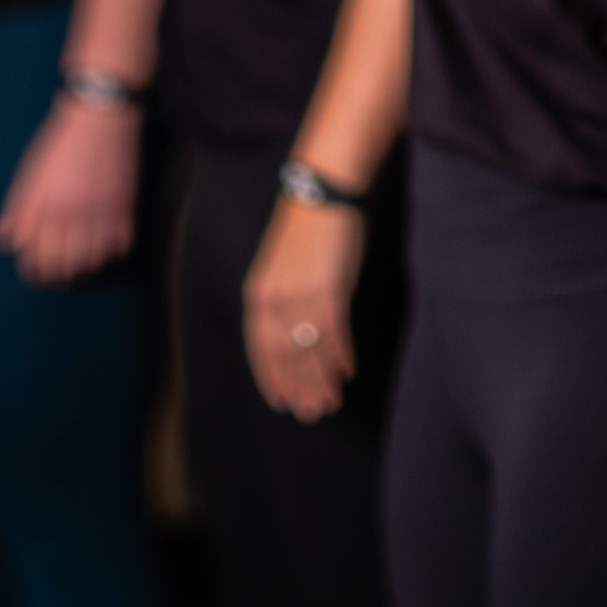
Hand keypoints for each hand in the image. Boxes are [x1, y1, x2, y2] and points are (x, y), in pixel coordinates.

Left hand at [0, 97, 140, 284]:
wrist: (101, 113)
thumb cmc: (60, 142)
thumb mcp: (30, 174)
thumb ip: (17, 210)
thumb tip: (3, 242)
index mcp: (43, 210)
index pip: (35, 261)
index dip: (33, 272)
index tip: (34, 269)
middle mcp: (71, 217)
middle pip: (63, 268)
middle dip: (57, 275)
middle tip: (57, 272)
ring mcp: (101, 214)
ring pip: (92, 262)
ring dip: (85, 265)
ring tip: (80, 260)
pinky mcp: (125, 206)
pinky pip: (119, 246)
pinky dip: (111, 250)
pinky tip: (104, 241)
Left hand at [241, 191, 366, 420]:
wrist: (323, 194)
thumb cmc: (306, 232)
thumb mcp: (282, 271)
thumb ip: (283, 306)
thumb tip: (297, 343)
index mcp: (258, 296)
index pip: (261, 350)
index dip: (273, 379)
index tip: (283, 404)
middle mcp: (276, 301)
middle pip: (287, 356)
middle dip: (301, 387)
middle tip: (314, 412)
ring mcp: (303, 295)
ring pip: (311, 350)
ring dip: (322, 379)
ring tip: (332, 400)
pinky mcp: (330, 288)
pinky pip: (334, 333)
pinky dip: (341, 355)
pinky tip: (348, 371)